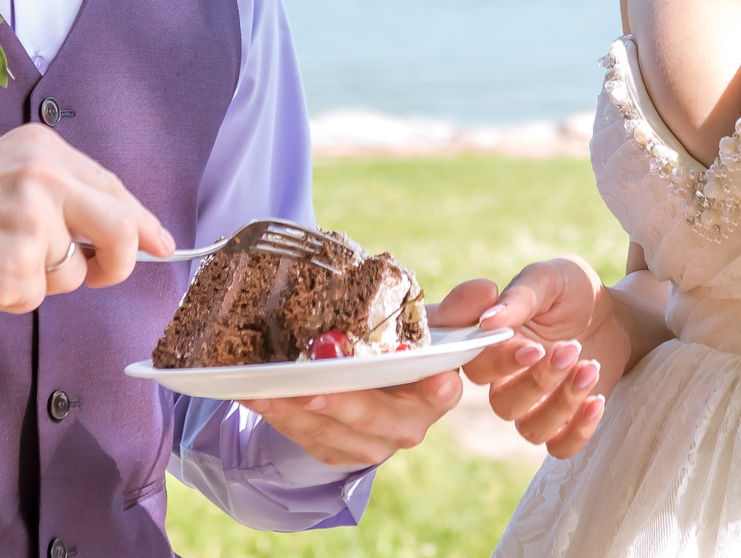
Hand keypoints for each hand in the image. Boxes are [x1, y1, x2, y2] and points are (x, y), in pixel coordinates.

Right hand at [0, 123, 173, 311]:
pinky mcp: (17, 267)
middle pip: (121, 228)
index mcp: (45, 148)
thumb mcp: (8, 172)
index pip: (115, 188)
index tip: (163, 245)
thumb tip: (134, 231)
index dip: (143, 222)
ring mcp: (33, 223)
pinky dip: (15, 296)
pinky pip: (38, 296)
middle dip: (119, 260)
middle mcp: (45, 177)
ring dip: (44, 279)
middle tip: (101, 272)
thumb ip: (66, 193)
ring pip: (75, 272)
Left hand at [238, 284, 486, 466]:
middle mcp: (404, 426)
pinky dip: (276, 413)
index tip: (437, 379)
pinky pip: (301, 435)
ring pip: (332, 430)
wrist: (374, 391)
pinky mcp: (332, 451)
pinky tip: (252, 392)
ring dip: (296, 409)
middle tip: (313, 386)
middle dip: (344, 402)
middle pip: (375, 416)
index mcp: (434, 393)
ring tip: (266, 387)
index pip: (440, 392)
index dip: (437, 389)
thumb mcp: (426, 327)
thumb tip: (488, 290)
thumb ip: (454, 310)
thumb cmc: (402, 349)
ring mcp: (367, 444)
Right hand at [460, 259, 623, 457]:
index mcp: (494, 344)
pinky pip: (560, 447)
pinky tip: (597, 400)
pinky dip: (578, 431)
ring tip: (592, 367)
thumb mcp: (549, 279)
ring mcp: (535, 405)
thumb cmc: (572, 290)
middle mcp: (506, 380)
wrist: (613, 313)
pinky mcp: (565, 423)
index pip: (477, 366)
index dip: (501, 363)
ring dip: (562, 404)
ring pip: (531, 429)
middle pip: (503, 404)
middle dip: (539, 381)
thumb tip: (489, 320)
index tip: (534, 348)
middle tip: (572, 348)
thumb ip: (520, 296)